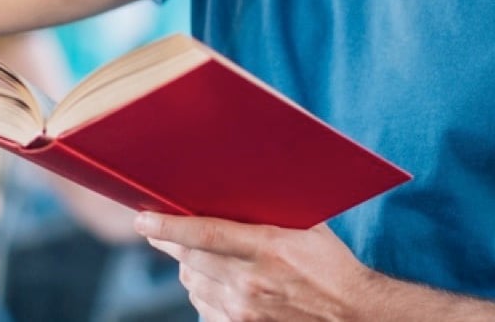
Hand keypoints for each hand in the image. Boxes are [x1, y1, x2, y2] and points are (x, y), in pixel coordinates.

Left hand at [138, 212, 381, 321]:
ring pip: (192, 284)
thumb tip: (236, 187)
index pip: (204, 234)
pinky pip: (203, 309)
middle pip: (190, 258)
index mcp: (268, 248)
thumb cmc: (332, 266)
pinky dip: (202, 293)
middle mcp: (251, 282)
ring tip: (193, 255)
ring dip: (186, 267)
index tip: (142, 219)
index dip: (167, 225)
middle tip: (157, 229)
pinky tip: (212, 283)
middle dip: (170, 241)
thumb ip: (271, 211)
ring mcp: (244, 312)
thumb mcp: (308, 228)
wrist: (352, 315)